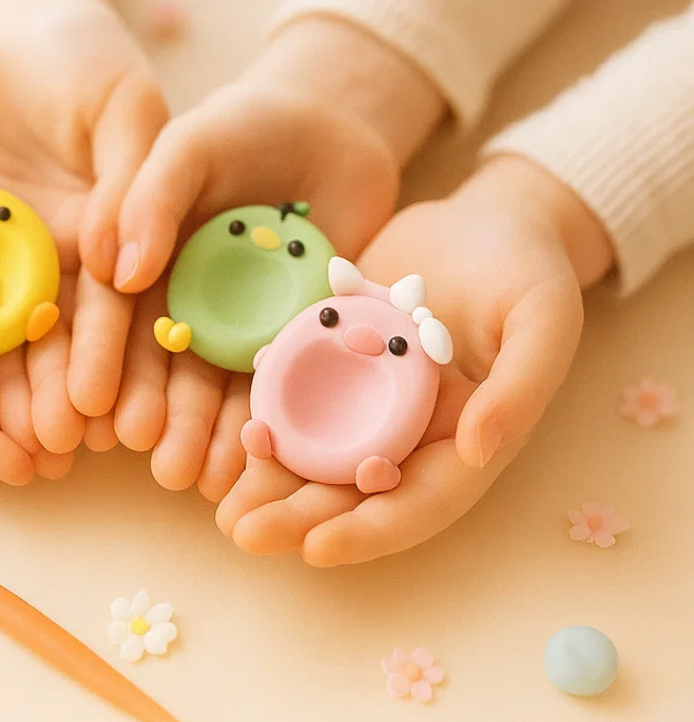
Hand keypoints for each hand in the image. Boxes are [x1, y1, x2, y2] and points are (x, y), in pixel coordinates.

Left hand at [0, 0, 168, 470]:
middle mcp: (93, 248)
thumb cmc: (79, 48)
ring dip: (35, 389)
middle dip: (91, 394)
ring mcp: (35, 250)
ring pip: (35, 331)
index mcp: (142, 222)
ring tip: (28, 447)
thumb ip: (135, 183)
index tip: (141, 426)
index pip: (149, 307)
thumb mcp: (123, 104)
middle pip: (95, 335)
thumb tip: (125, 274)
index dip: (148, 367)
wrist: (4, 15)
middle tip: (77, 450)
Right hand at [108, 17, 442, 500]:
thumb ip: (148, 197)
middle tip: (145, 454)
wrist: (334, 125)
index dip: (95, 358)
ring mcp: (237, 323)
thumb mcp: (189, 144)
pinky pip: (277, 386)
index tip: (84, 405)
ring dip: (199, 432)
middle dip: (150, 410)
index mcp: (141, 256)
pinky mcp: (292, 337)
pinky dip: (263, 424)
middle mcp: (181, 299)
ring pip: (212, 387)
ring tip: (193, 474)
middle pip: (158, 363)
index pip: (110, 314)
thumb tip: (115, 271)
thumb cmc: (245, 125)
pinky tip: (252, 461)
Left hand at [216, 155, 613, 564]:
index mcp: (469, 434)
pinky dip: (267, 412)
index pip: (420, 501)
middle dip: (301, 518)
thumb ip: (520, 386)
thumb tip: (480, 452)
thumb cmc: (530, 267)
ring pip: (319, 449)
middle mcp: (417, 426)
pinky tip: (227, 426)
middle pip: (356, 488)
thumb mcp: (544, 317)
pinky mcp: (341, 350)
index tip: (315, 550)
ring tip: (221, 505)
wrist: (490, 214)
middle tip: (241, 534)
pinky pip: (299, 390)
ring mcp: (374, 391)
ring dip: (273, 479)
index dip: (371, 530)